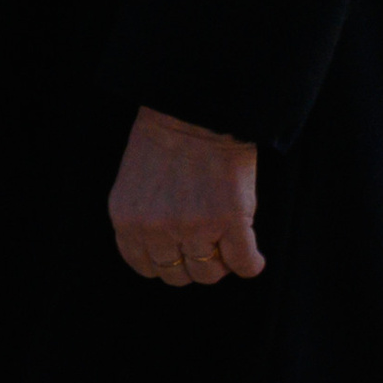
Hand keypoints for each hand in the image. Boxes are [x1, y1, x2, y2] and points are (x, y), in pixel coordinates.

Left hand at [108, 107, 265, 287]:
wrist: (197, 107)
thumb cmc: (168, 135)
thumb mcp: (136, 180)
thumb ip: (144, 217)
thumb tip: (169, 252)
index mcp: (127, 219)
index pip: (145, 266)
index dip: (167, 261)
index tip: (182, 252)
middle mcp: (156, 230)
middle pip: (177, 275)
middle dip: (194, 263)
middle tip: (210, 244)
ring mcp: (193, 228)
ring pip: (209, 274)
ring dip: (222, 263)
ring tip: (230, 243)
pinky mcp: (229, 220)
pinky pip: (244, 264)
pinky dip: (251, 263)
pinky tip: (255, 255)